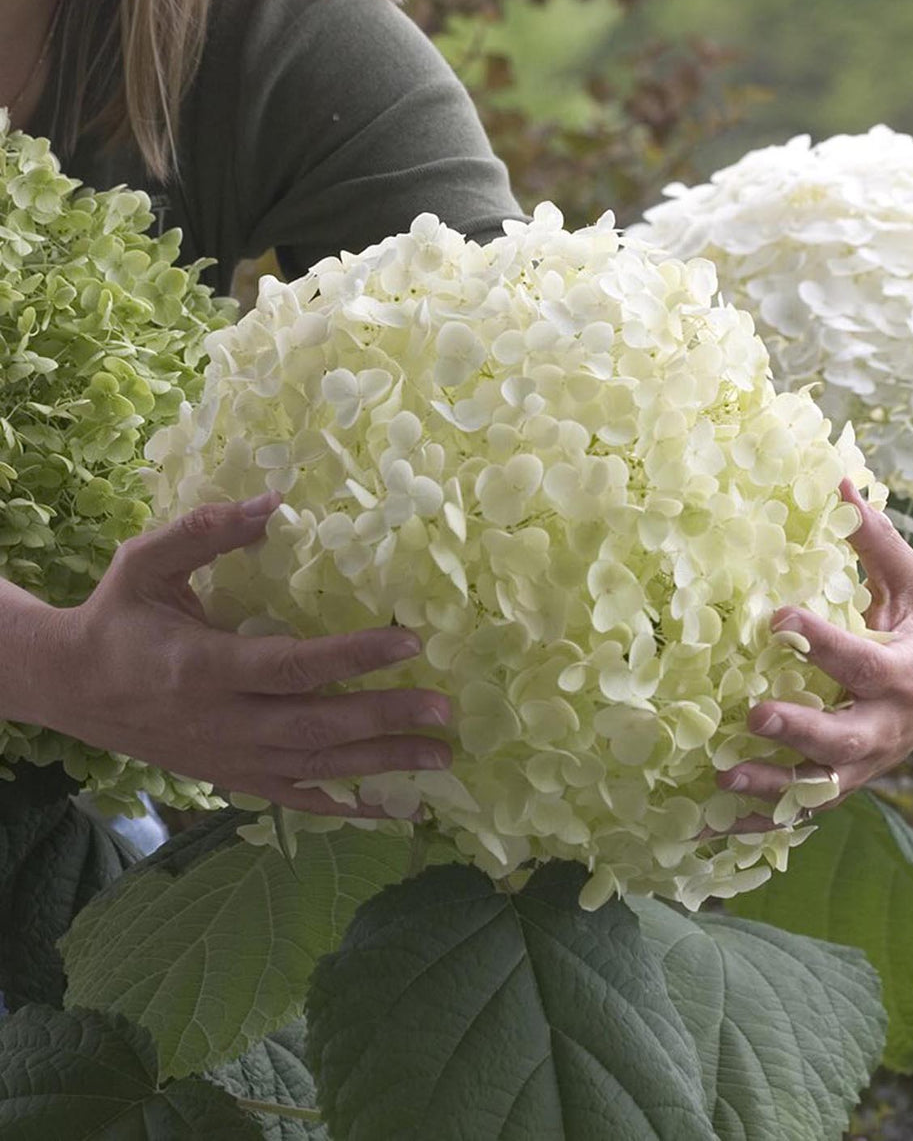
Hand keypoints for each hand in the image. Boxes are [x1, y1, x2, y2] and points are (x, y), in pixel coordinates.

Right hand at [30, 493, 451, 815]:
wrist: (71, 688)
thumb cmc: (117, 619)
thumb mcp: (147, 564)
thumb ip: (207, 532)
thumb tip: (275, 501)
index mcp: (205, 666)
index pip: (293, 665)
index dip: (355, 655)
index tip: (411, 641)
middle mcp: (224, 721)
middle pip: (318, 725)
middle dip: (385, 719)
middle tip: (443, 709)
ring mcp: (230, 758)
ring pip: (318, 768)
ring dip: (384, 765)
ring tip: (441, 756)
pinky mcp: (233, 778)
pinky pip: (297, 798)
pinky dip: (346, 808)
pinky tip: (393, 809)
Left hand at [716, 478, 912, 830]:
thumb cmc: (904, 636)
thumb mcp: (906, 590)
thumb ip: (876, 543)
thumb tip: (839, 479)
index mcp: (901, 677)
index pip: (864, 663)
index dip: (825, 643)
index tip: (778, 618)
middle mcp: (883, 733)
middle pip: (845, 742)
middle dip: (801, 732)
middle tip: (753, 716)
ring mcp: (858, 772)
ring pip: (816, 789)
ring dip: (770, 789)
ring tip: (721, 778)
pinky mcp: (831, 792)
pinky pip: (793, 818)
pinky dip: (754, 827)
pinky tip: (704, 830)